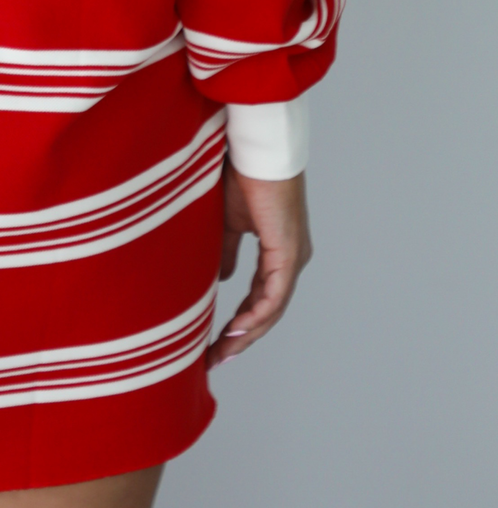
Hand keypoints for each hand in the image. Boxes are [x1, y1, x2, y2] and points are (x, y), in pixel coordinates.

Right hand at [207, 162, 311, 366]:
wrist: (253, 148)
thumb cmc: (241, 174)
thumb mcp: (227, 221)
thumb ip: (227, 251)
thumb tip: (221, 280)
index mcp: (278, 251)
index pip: (260, 296)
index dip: (239, 320)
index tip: (215, 341)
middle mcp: (291, 258)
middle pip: (267, 311)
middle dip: (240, 337)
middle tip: (214, 359)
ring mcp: (292, 257)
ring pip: (272, 308)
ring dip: (246, 333)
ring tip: (220, 353)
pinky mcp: (287, 251)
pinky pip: (274, 294)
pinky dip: (256, 314)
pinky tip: (236, 329)